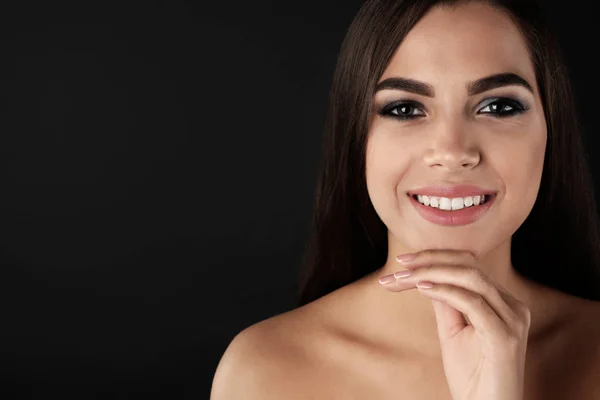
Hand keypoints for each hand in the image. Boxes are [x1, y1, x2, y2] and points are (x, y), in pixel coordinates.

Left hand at [378, 249, 530, 399]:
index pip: (468, 265)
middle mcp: (512, 306)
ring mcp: (512, 319)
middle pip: (469, 264)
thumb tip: (426, 276)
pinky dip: (445, 291)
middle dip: (429, 260)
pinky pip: (472, 302)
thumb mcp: (453, 331)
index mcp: (502, 302)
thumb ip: (445, 302)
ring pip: (470, 278)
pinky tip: (422, 289)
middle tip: (398, 264)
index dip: (433, 257)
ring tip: (403, 277)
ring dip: (431, 273)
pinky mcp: (504, 336)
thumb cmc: (472, 375)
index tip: (401, 261)